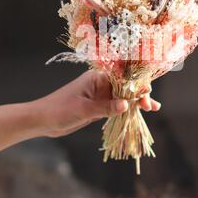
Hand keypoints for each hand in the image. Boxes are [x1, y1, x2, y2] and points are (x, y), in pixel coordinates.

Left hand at [34, 70, 160, 137]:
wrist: (43, 120)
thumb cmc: (59, 109)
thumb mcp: (83, 109)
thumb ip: (105, 107)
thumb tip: (126, 105)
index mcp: (97, 77)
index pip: (122, 77)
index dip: (136, 84)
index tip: (146, 92)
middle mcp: (102, 84)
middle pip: (126, 87)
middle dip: (139, 94)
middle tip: (150, 105)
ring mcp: (102, 96)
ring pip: (124, 97)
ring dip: (137, 102)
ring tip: (153, 107)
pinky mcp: (100, 107)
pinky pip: (117, 108)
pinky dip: (128, 110)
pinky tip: (140, 113)